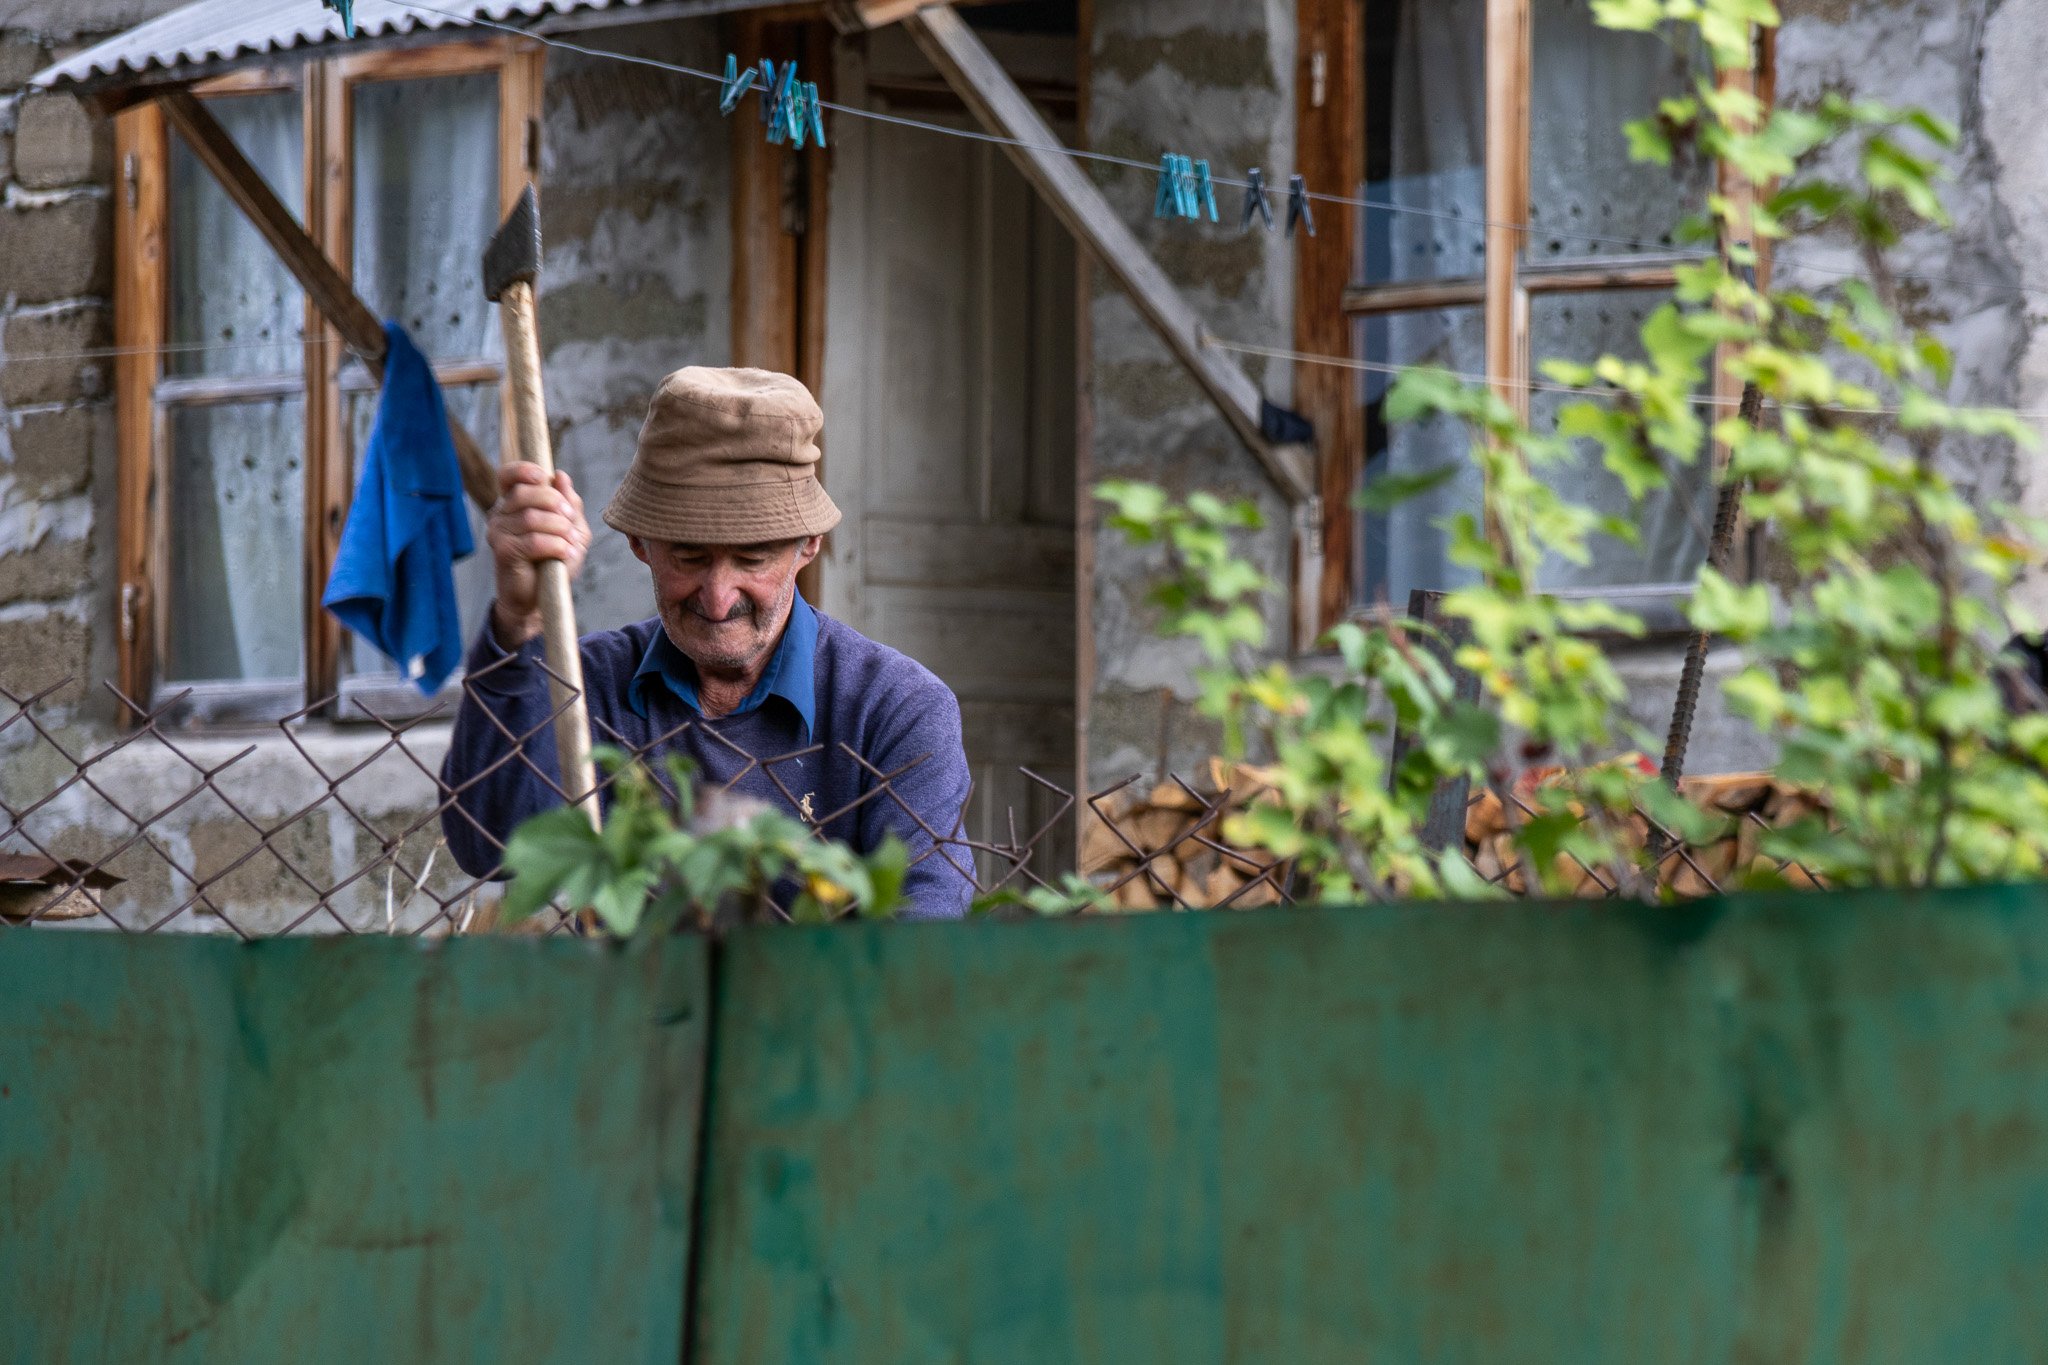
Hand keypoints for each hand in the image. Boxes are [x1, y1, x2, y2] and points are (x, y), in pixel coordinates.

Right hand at [487, 462, 589, 646]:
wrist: (539, 597)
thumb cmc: (553, 561)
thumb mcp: (570, 529)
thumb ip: (569, 503)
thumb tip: (561, 476)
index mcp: (513, 503)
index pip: (507, 475)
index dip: (524, 470)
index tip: (543, 477)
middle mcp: (500, 514)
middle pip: (526, 493)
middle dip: (556, 504)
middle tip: (570, 523)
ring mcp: (498, 533)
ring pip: (532, 517)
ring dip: (559, 529)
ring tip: (569, 543)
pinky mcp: (503, 552)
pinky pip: (534, 541)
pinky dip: (556, 546)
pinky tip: (564, 555)